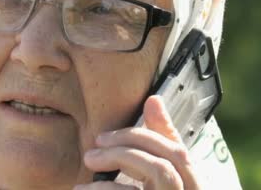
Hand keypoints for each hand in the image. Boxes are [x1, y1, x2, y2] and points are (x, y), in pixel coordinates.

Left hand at [75, 95, 200, 189]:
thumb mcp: (162, 175)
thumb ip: (160, 141)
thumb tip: (154, 99)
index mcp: (191, 187)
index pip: (178, 153)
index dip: (148, 134)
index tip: (106, 133)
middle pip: (165, 164)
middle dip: (127, 147)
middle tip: (93, 148)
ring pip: (156, 177)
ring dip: (118, 164)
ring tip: (88, 164)